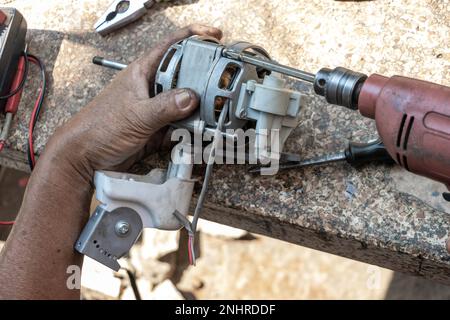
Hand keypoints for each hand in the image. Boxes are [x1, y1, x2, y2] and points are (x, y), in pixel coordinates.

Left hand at [42, 24, 222, 184]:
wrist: (86, 157)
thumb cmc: (99, 128)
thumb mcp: (136, 115)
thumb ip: (165, 106)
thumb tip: (191, 97)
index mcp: (143, 72)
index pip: (172, 46)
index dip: (195, 37)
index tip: (215, 37)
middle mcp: (152, 88)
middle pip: (185, 77)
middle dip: (204, 82)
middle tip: (221, 87)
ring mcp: (156, 109)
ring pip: (186, 105)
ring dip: (199, 112)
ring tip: (212, 117)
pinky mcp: (158, 129)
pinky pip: (181, 128)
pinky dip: (190, 133)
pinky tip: (196, 136)